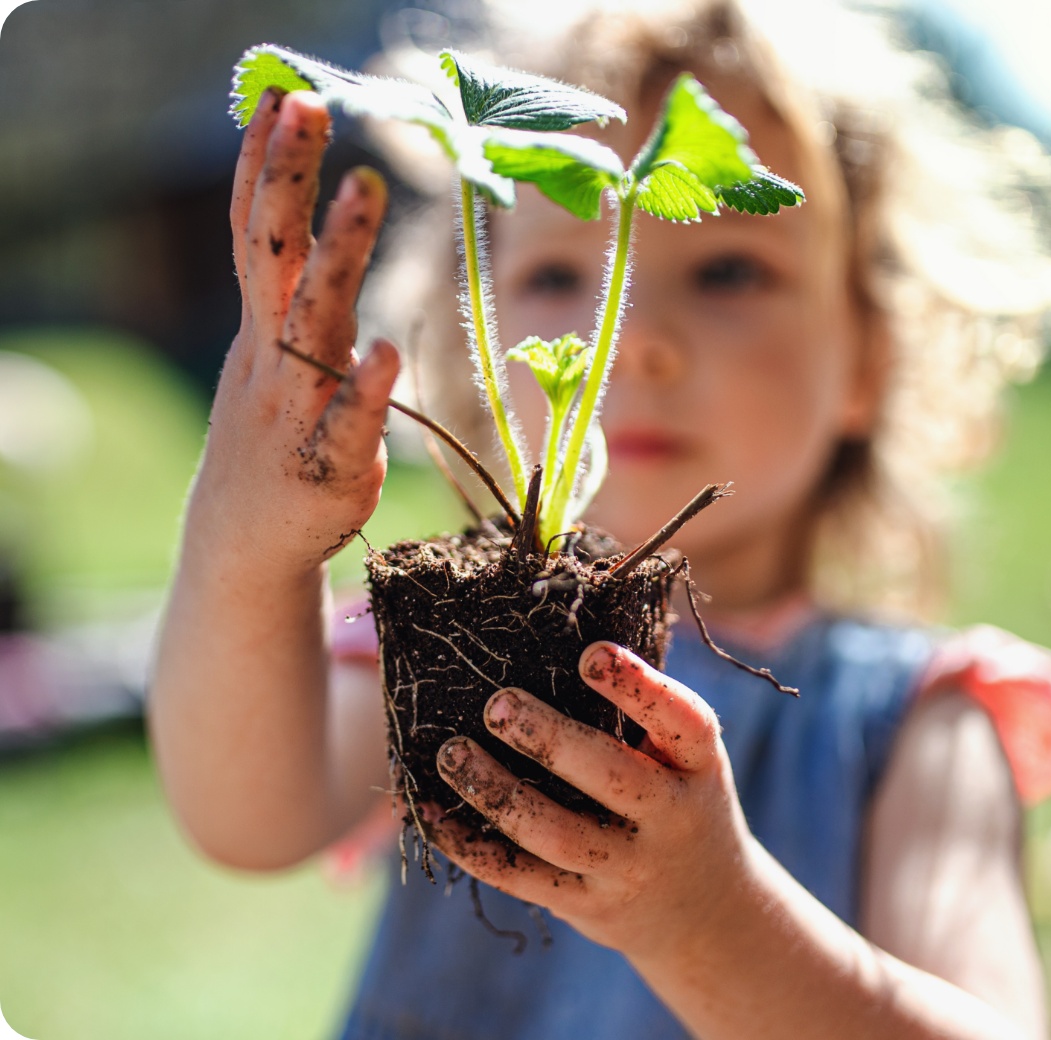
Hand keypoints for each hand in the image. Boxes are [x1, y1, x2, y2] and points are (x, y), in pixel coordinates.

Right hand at [190, 88, 398, 571]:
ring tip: (360, 193)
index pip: (257, 235)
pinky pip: (347, 424)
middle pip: (275, 259)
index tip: (282, 97)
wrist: (245, 542)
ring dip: (335, 258)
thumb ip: (291, 295)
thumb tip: (306, 222)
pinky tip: (383, 353)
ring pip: (312, 326)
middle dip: (288, 181)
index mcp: (264, 330)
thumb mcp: (271, 356)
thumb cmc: (273, 435)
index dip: (267, 168)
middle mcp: (273, 358)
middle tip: (307, 107)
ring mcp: (296, 409)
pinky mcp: (328, 466)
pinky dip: (363, 390)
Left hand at [431, 642, 758, 957]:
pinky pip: (522, 878)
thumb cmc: (679, 799)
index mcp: (699, 766)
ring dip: (497, 792)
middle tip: (497, 704)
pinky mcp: (586, 904)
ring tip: (451, 754)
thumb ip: (640, 711)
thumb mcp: (686, 757)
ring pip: (557, 834)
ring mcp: (629, 868)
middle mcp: (672, 819)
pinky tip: (432, 813)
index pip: (682, 721)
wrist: (707, 911)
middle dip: (550, 741)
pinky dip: (471, 846)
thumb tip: (556, 631)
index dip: (639, 687)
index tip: (589, 653)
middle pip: (613, 780)